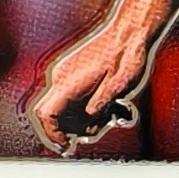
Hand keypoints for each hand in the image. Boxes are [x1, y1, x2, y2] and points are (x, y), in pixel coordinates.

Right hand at [29, 18, 154, 151]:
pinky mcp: (76, 72)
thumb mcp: (118, 87)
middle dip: (78, 128)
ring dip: (89, 119)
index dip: (53, 136)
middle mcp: (62, 78)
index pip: (46, 116)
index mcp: (68, 82)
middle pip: (56, 117)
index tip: (67, 148)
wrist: (133, 29)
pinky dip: (91, 108)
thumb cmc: (129, 57)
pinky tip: (114, 106)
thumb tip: (89, 120)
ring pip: (68, 109)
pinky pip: (76, 98)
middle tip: (104, 127)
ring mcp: (68, 74)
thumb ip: (100, 105)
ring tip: (115, 113)